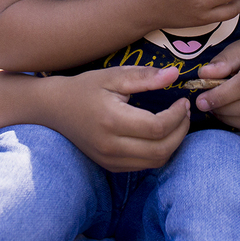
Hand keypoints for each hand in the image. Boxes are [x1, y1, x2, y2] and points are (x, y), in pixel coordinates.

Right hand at [45, 65, 190, 172]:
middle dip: (181, 131)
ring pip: (155, 161)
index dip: (178, 116)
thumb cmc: (85, 88)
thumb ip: (145, 76)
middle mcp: (111, 145)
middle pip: (161, 149)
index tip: (183, 101)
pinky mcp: (110, 165)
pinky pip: (144, 165)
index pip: (157, 127)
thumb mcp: (113, 76)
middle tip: (185, 112)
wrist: (54, 109)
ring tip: (177, 122)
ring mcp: (109, 159)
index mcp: (112, 120)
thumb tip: (175, 75)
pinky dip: (159, 152)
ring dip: (173, 144)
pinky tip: (161, 134)